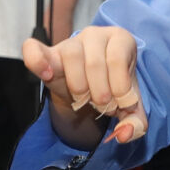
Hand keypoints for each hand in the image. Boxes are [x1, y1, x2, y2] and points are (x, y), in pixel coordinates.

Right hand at [22, 24, 144, 148]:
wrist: (93, 89)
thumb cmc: (114, 89)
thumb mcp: (130, 106)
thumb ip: (135, 122)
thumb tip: (124, 135)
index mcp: (120, 39)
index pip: (118, 59)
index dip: (119, 87)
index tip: (120, 101)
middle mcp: (95, 34)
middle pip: (95, 62)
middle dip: (100, 92)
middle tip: (101, 104)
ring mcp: (70, 42)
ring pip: (72, 55)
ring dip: (78, 85)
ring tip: (83, 98)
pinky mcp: (49, 54)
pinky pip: (34, 49)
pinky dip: (37, 60)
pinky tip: (48, 75)